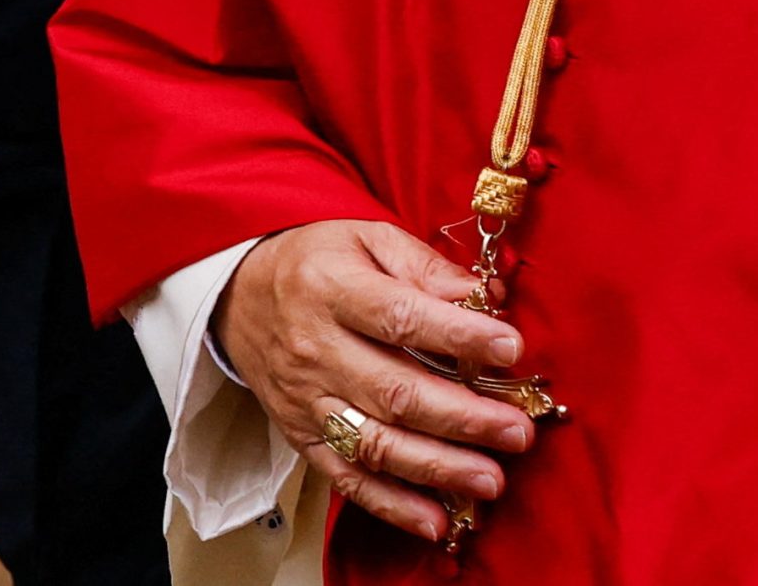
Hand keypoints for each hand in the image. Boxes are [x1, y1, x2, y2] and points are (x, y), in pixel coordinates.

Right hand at [211, 220, 537, 543]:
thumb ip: (424, 265)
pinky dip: (391, 504)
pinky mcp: (302, 436)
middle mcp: (317, 348)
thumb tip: (486, 297)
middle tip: (517, 430)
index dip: (458, 336)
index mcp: (333, 288)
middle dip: (463, 417)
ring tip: (491, 479)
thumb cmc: (316, 262)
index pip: (401, 317)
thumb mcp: (365, 238)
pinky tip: (435, 520)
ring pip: (375, 442)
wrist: (240, 297)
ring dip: (438, 467)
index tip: (510, 348)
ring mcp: (308, 399)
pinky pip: (347, 478)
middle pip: (394, 391)